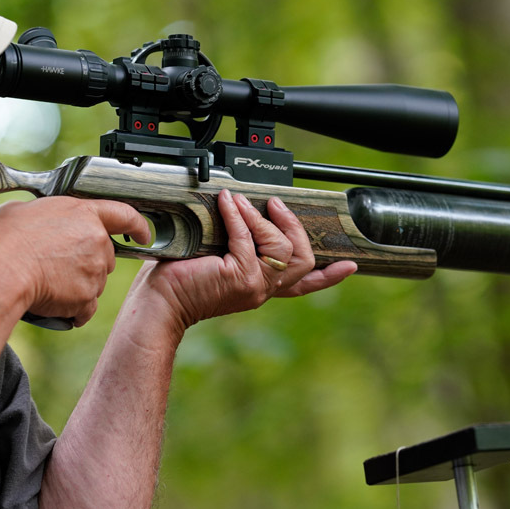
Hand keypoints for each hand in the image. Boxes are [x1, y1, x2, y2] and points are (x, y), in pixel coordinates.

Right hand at [0, 197, 150, 326]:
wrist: (0, 270)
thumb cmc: (3, 239)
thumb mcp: (25, 211)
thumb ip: (48, 217)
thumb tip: (40, 224)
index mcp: (83, 213)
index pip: (124, 215)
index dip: (138, 226)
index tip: (144, 234)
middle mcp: (96, 240)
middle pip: (105, 256)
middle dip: (87, 262)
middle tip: (57, 265)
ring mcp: (94, 270)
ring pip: (94, 283)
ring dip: (77, 286)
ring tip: (47, 282)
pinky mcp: (87, 297)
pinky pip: (86, 309)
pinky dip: (72, 310)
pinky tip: (53, 304)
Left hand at [133, 190, 356, 329]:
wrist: (158, 306)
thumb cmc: (177, 282)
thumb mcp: (216, 260)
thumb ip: (237, 244)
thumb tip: (245, 207)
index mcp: (260, 287)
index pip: (303, 284)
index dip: (329, 276)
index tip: (350, 267)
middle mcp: (262, 289)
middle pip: (302, 258)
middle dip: (293, 226)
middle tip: (275, 205)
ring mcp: (254, 285)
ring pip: (281, 246)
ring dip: (261, 217)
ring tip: (241, 202)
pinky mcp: (239, 277)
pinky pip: (247, 237)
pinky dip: (237, 214)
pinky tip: (226, 203)